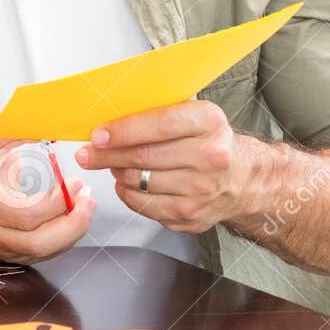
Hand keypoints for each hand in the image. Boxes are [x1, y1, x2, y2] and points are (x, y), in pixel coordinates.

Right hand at [0, 135, 94, 262]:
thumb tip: (40, 121)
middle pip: (37, 242)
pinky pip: (42, 254)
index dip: (57, 202)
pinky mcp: (9, 255)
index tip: (74, 183)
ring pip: (42, 252)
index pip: (25, 213)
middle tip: (88, 201)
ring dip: (72, 232)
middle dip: (72, 224)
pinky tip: (73, 220)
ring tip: (86, 208)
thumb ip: (11, 130)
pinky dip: (63, 239)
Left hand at [75, 100, 252, 233]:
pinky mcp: (192, 215)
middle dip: (107, 155)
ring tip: (113, 164)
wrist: (242, 178)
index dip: (123, 131)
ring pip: (139, 182)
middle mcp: (212, 157)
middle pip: (144, 157)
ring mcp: (203, 190)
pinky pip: (144, 206)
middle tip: (87, 154)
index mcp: (210, 123)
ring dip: (117, 173)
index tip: (98, 136)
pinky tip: (128, 183)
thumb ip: (156, 113)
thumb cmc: (207, 141)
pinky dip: (128, 194)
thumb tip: (108, 120)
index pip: (160, 125)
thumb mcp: (193, 115)